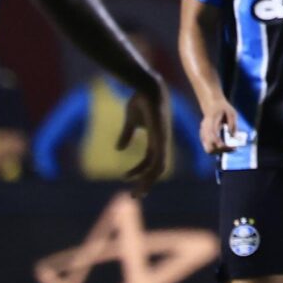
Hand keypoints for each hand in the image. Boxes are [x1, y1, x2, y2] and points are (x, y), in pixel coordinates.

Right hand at [120, 73, 170, 195]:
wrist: (147, 87)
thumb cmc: (140, 100)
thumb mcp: (130, 121)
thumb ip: (127, 134)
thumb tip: (119, 149)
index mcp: (156, 139)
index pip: (150, 161)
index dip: (139, 171)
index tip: (125, 178)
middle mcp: (161, 142)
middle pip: (156, 169)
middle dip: (146, 183)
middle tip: (135, 196)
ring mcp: (163, 140)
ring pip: (158, 168)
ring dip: (147, 182)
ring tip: (135, 193)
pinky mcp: (161, 138)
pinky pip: (158, 159)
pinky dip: (149, 171)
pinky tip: (135, 177)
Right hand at [197, 93, 239, 154]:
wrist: (211, 104)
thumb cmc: (223, 108)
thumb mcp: (232, 113)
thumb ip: (233, 124)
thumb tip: (234, 137)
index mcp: (211, 123)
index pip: (214, 140)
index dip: (223, 147)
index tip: (234, 147)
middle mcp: (205, 130)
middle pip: (209, 149)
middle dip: (221, 152)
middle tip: (232, 149)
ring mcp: (203, 134)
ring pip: (208, 149)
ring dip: (219, 152)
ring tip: (230, 148)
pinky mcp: (203, 136)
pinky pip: (209, 147)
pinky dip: (217, 149)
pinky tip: (226, 145)